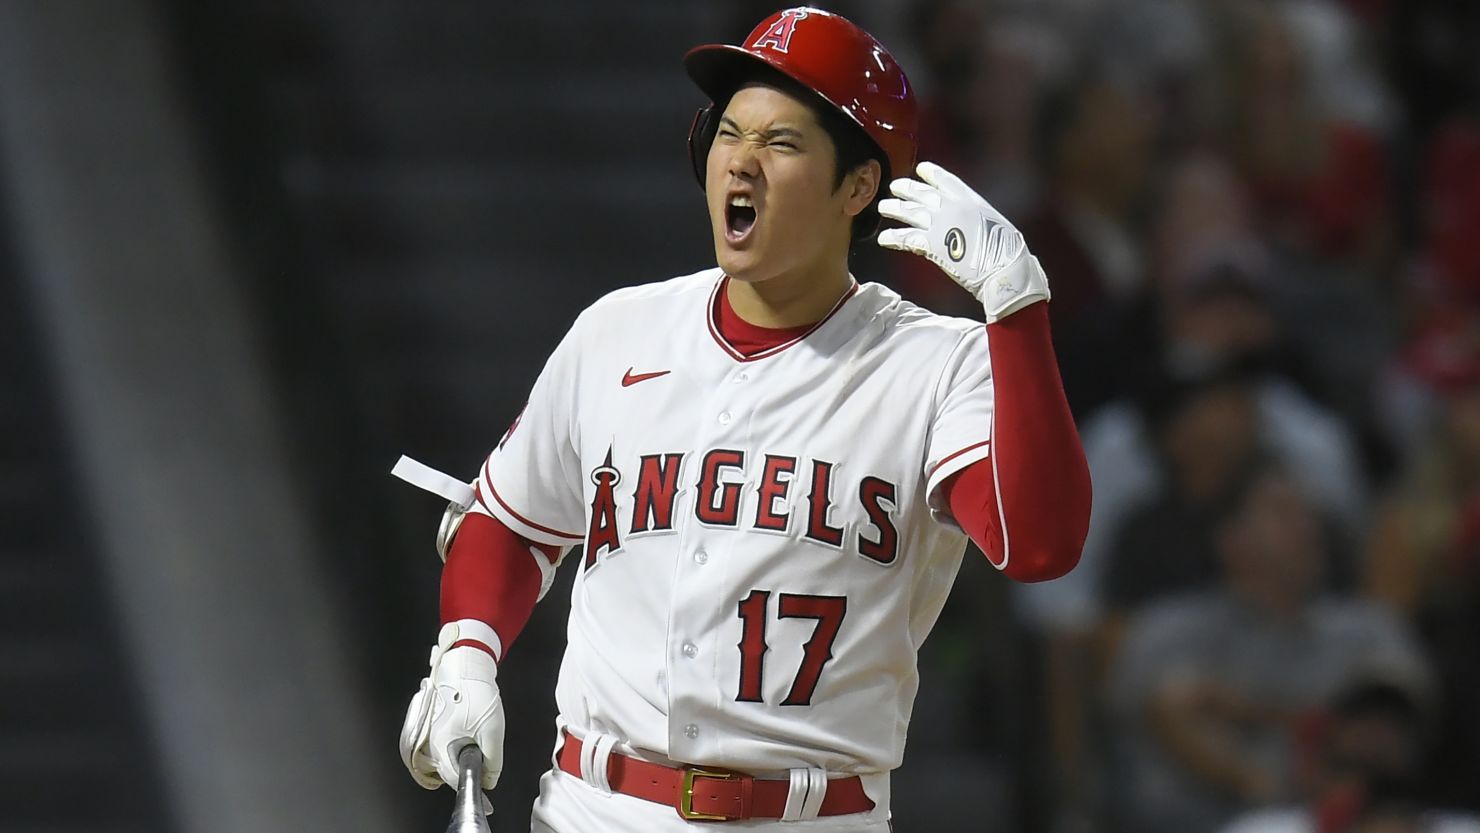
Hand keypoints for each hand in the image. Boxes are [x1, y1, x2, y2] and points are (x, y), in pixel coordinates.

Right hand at [399, 621, 504, 794]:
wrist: (466, 665)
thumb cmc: (475, 692)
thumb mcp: (492, 731)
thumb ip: (493, 760)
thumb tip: (491, 777)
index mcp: (440, 746)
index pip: (456, 779)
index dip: (474, 786)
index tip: (488, 791)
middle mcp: (430, 743)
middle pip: (451, 769)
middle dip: (471, 769)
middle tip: (487, 761)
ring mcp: (431, 733)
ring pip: (449, 757)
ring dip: (467, 756)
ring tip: (481, 739)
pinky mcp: (436, 725)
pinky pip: (448, 745)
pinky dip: (461, 746)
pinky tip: (473, 734)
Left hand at [878, 161, 1049, 321]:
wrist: (1004, 268)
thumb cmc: (1007, 251)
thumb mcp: (993, 223)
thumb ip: (976, 218)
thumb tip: (969, 221)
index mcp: (971, 199)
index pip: (946, 181)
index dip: (932, 174)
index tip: (921, 168)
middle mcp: (953, 207)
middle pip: (923, 193)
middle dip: (907, 188)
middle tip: (895, 186)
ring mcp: (941, 224)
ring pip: (910, 212)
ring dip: (895, 209)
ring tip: (883, 207)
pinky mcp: (932, 244)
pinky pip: (906, 238)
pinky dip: (893, 238)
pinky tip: (883, 239)